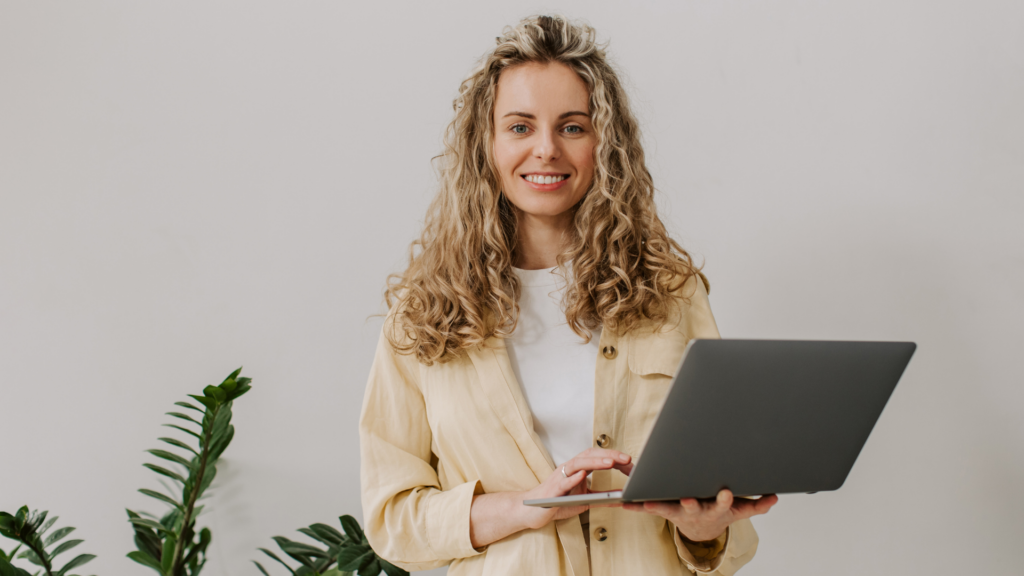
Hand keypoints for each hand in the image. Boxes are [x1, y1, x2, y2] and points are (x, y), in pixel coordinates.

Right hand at [517, 448, 632, 529]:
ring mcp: (559, 478)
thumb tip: (621, 497)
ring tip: (610, 462)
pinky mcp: (551, 491)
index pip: (597, 457)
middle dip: (608, 455)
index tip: (629, 460)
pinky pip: (562, 482)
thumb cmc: (557, 502)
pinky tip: (583, 475)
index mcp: (577, 469)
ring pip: (577, 464)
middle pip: (589, 456)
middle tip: (626, 459)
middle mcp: (568, 469)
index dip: (613, 456)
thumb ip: (601, 497)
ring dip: (594, 462)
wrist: (531, 511)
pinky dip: (572, 478)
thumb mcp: (584, 500)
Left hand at [621, 489, 777, 541]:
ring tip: (645, 502)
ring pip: (667, 508)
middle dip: (690, 503)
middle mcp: (696, 510)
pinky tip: (624, 503)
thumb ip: (757, 504)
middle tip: (687, 499)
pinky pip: (649, 508)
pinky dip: (636, 506)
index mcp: (716, 509)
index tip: (725, 493)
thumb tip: (774, 497)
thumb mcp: (741, 510)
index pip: (722, 504)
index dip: (723, 499)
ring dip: (655, 506)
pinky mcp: (664, 510)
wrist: (703, 530)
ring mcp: (679, 511)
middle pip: (693, 507)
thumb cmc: (720, 512)